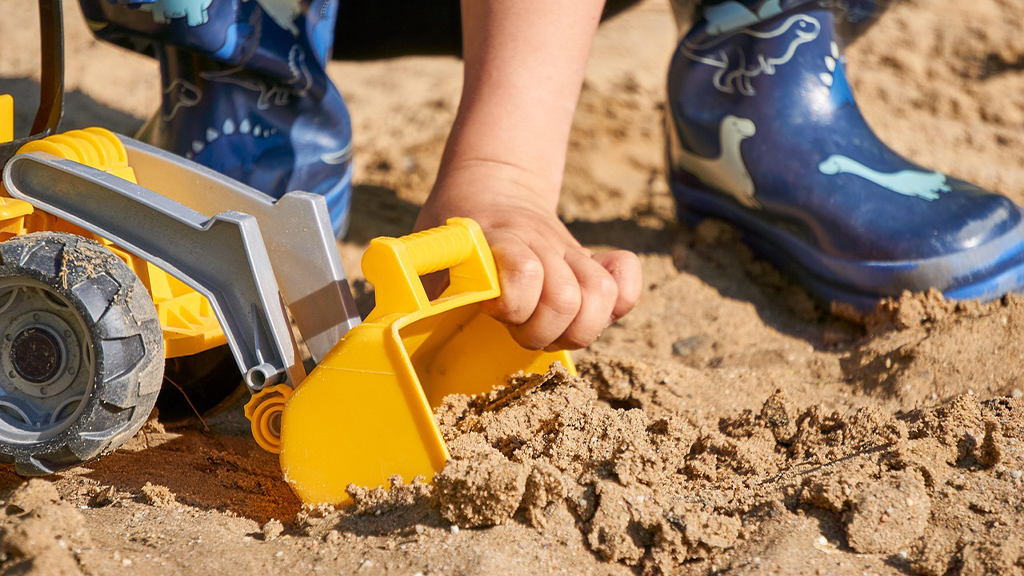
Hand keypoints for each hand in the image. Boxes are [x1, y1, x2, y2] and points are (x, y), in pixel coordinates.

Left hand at [415, 165, 641, 350]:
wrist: (492, 182)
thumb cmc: (452, 231)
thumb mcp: (425, 251)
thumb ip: (415, 286)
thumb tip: (394, 330)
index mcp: (497, 240)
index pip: (524, 270)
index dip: (513, 303)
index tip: (490, 310)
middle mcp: (541, 244)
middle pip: (567, 297)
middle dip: (541, 330)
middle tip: (516, 328)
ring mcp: (570, 254)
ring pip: (602, 297)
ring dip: (576, 328)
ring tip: (546, 328)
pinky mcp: (591, 263)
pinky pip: (627, 283)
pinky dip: (618, 304)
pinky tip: (590, 312)